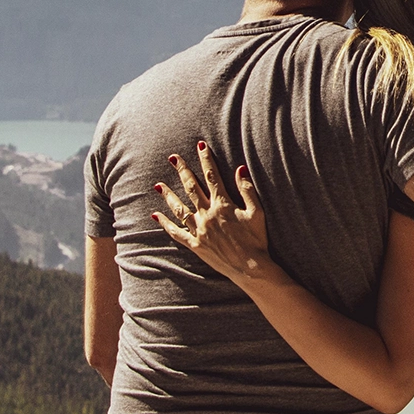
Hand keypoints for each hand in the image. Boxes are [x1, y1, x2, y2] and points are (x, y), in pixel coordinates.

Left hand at [153, 142, 271, 281]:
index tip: (200, 145)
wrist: (250, 267)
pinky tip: (156, 215)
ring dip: (168, 195)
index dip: (206, 160)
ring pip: (180, 209)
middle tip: (173, 158)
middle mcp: (207, 215)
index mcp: (223, 205)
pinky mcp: (195, 245)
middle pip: (192, 188)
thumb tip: (240, 169)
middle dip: (183, 171)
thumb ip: (247, 190)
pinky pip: (176, 233)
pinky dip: (165, 224)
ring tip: (158, 185)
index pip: (212, 176)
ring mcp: (199, 230)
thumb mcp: (257, 212)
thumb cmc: (257, 240)